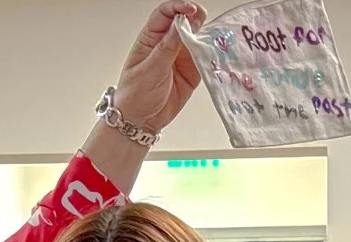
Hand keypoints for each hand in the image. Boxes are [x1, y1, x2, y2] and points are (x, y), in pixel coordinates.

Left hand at [111, 1, 205, 131]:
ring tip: (212, 38)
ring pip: (197, 39)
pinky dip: (211, 56)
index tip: (189, 9)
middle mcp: (167, 44)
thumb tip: (180, 26)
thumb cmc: (135, 94)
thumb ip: (167, 47)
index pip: (165, 14)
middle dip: (195, 18)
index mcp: (150, 38)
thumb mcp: (150, 69)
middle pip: (184, 22)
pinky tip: (215, 54)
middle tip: (203, 19)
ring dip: (205, 36)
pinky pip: (204, 59)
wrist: (141, 121)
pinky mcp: (192, 72)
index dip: (178, 7)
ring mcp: (180, 57)